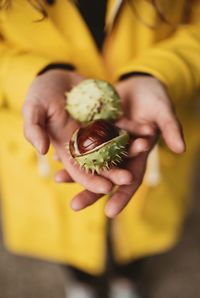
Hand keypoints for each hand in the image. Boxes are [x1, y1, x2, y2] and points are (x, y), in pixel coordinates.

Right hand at [22, 70, 134, 194]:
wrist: (57, 77)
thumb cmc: (40, 94)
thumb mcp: (33, 109)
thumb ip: (34, 129)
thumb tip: (42, 151)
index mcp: (67, 148)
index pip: (80, 171)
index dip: (92, 181)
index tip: (106, 188)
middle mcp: (85, 144)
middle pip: (102, 163)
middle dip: (115, 172)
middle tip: (129, 179)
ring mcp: (99, 131)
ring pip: (117, 145)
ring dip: (131, 149)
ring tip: (144, 148)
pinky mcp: (109, 118)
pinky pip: (124, 125)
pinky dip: (135, 127)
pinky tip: (148, 129)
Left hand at [56, 75, 184, 216]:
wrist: (139, 83)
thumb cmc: (155, 98)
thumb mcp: (163, 111)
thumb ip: (170, 128)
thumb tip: (181, 148)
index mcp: (139, 154)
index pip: (131, 179)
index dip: (122, 196)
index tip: (110, 212)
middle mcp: (121, 153)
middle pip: (106, 177)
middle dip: (91, 192)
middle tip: (75, 206)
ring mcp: (107, 143)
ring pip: (91, 162)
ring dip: (75, 172)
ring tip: (57, 179)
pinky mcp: (97, 131)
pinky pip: (82, 143)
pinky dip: (71, 150)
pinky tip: (55, 155)